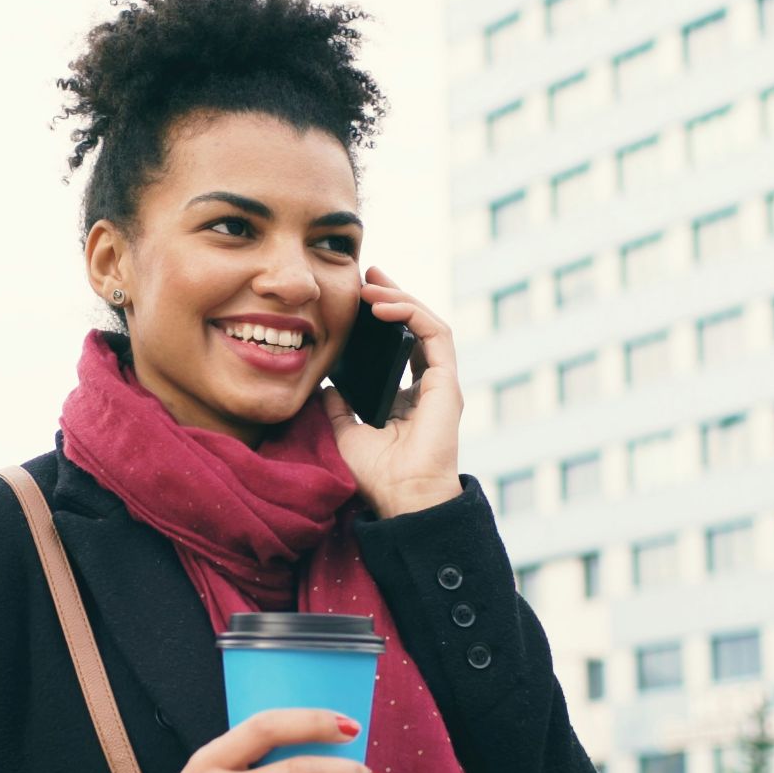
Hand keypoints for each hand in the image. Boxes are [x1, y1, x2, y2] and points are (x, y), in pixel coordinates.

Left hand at [321, 265, 463, 517]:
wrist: (402, 499)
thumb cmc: (379, 476)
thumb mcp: (347, 432)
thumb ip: (339, 408)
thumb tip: (326, 385)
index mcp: (410, 397)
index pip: (402, 344)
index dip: (384, 317)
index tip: (359, 296)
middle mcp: (429, 386)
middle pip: (417, 327)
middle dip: (393, 295)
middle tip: (367, 273)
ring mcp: (442, 383)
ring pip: (428, 324)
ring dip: (401, 298)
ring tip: (372, 284)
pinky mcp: (447, 383)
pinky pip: (435, 334)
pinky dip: (412, 314)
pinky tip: (384, 305)